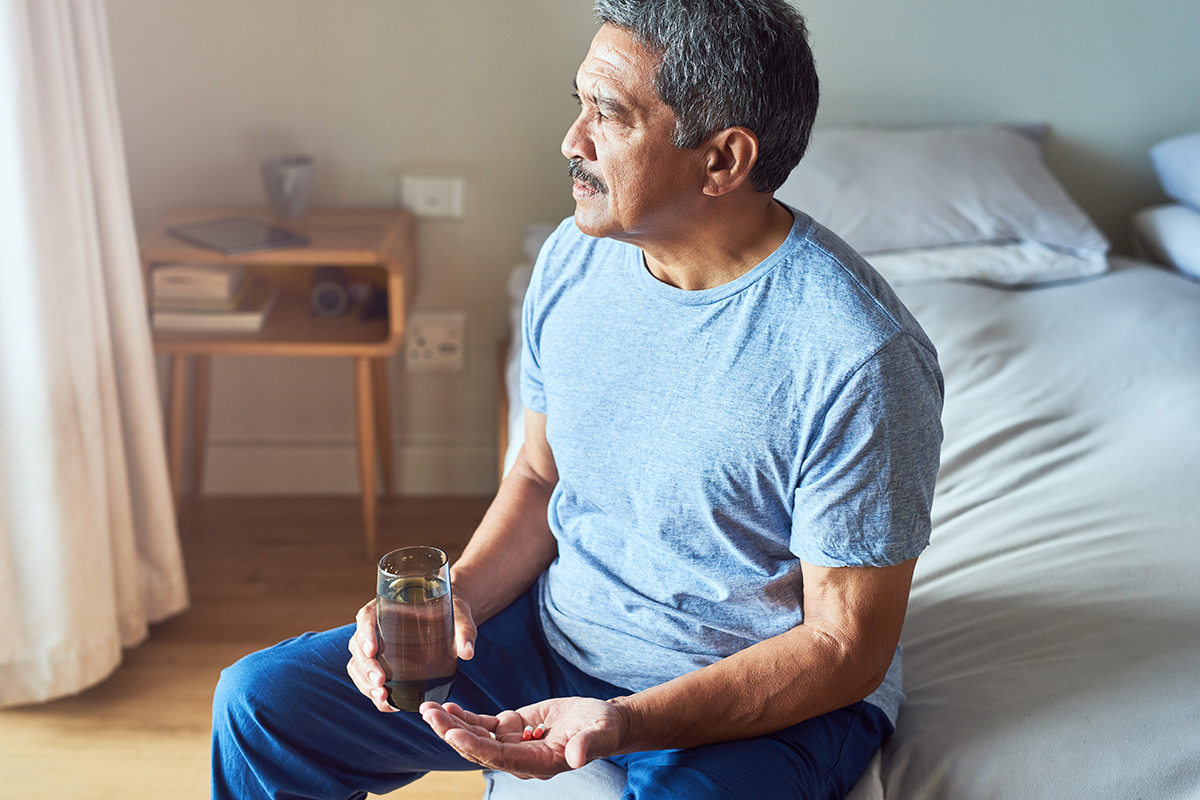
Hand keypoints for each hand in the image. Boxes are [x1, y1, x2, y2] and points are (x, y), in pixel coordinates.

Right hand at [346, 593, 478, 712]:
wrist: (449, 617)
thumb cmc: (451, 610)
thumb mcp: (459, 615)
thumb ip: (464, 630)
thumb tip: (468, 652)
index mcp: (386, 606)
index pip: (366, 617)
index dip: (365, 634)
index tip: (372, 650)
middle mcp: (374, 626)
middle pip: (358, 646)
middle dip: (366, 667)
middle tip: (380, 683)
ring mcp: (374, 646)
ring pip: (357, 665)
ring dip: (365, 683)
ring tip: (382, 697)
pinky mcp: (379, 662)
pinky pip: (366, 678)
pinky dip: (371, 691)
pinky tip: (386, 702)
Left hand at [420, 696, 625, 779]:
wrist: (603, 723)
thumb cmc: (603, 729)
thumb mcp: (600, 734)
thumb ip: (588, 746)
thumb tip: (576, 757)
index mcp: (539, 763)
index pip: (501, 758)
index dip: (476, 747)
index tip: (453, 734)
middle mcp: (521, 758)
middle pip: (480, 749)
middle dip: (453, 733)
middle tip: (430, 715)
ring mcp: (514, 744)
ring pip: (476, 737)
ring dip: (452, 724)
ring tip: (429, 709)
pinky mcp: (513, 728)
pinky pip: (483, 726)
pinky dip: (465, 717)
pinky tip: (448, 708)